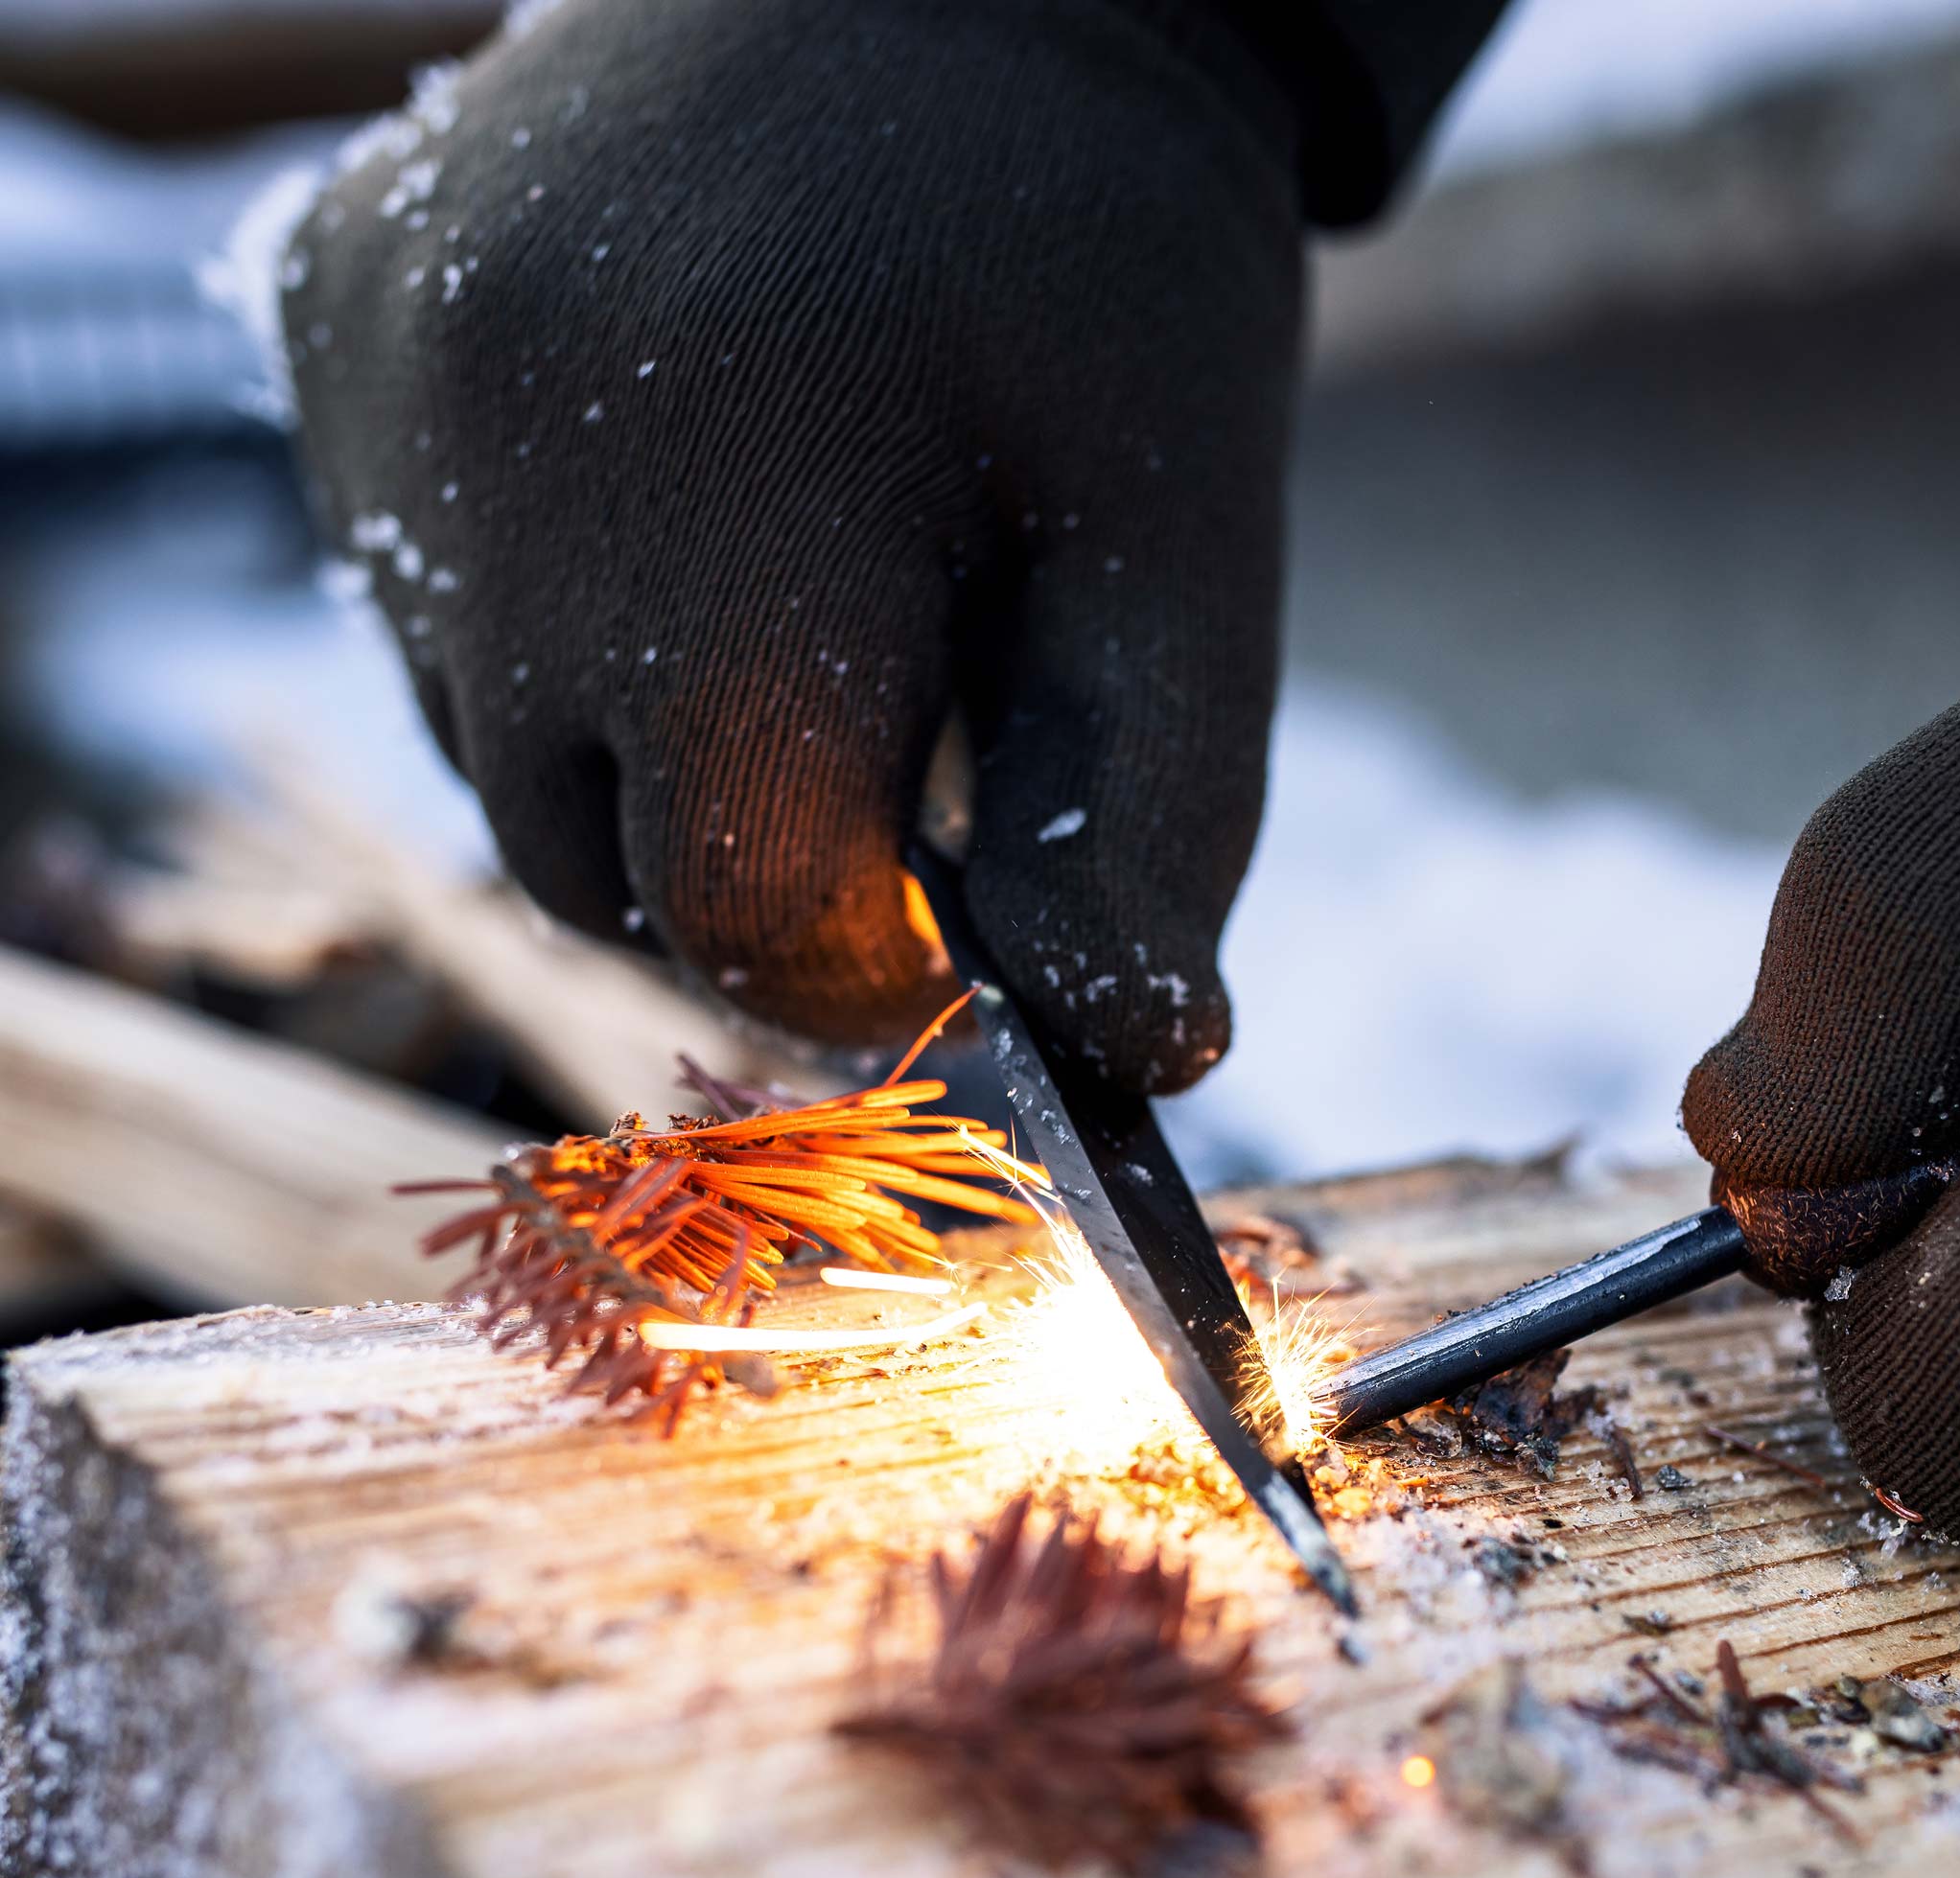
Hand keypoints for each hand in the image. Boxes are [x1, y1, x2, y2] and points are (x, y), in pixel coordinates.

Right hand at [281, 0, 1303, 1088]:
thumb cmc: (1097, 278)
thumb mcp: (1181, 548)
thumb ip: (1149, 825)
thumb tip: (1148, 1059)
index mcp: (720, 500)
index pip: (742, 910)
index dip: (874, 963)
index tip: (951, 918)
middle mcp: (485, 446)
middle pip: (601, 875)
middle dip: (760, 874)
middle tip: (887, 746)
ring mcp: (374, 382)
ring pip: (501, 769)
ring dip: (649, 765)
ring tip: (784, 593)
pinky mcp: (320, 325)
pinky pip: (426, 619)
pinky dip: (550, 637)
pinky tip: (670, 504)